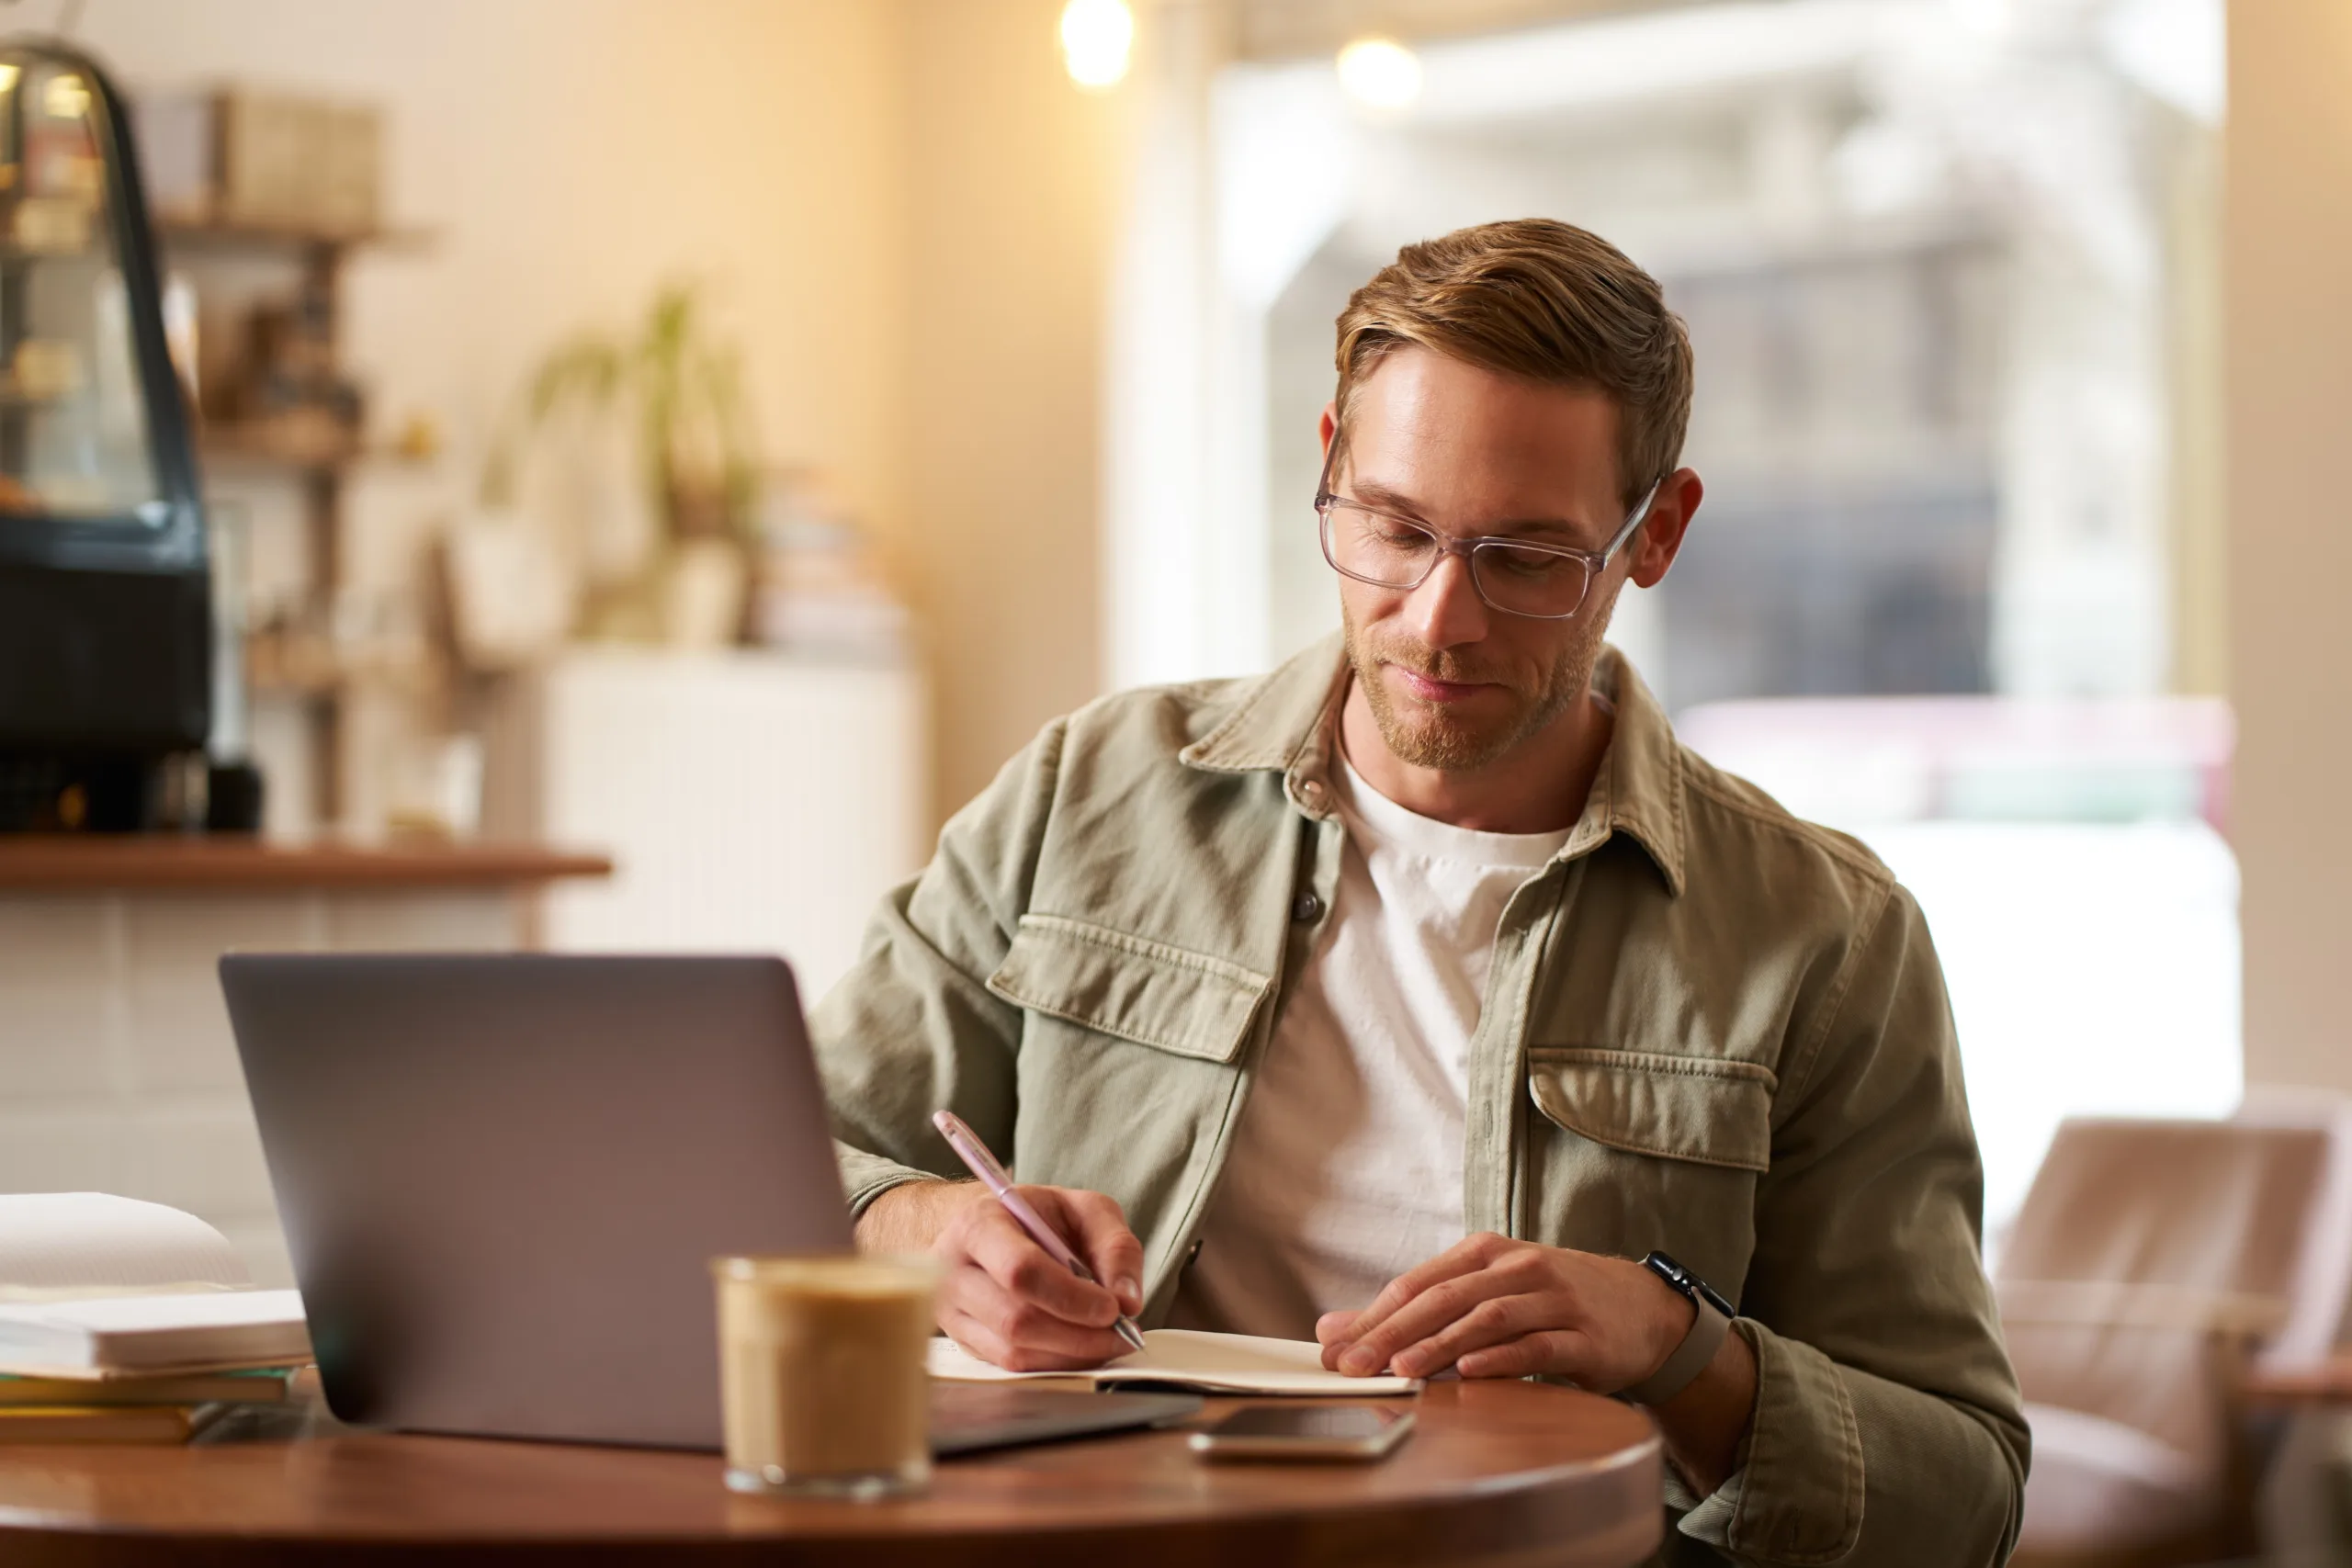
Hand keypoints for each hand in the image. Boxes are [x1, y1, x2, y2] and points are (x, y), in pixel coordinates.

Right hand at [859, 1180, 1143, 1371]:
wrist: (990, 1231)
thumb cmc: (1039, 1217)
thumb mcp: (1084, 1209)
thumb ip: (1115, 1246)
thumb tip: (1128, 1300)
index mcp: (979, 1224)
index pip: (1019, 1270)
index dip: (1069, 1297)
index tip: (1112, 1309)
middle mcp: (953, 1271)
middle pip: (1015, 1320)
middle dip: (1078, 1334)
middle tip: (1122, 1332)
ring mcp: (952, 1312)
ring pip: (1013, 1352)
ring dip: (1071, 1354)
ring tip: (1107, 1340)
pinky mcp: (964, 1342)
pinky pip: (1011, 1367)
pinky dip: (1055, 1363)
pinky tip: (1081, 1348)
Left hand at [1316, 1232, 1690, 1387]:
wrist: (1641, 1308)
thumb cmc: (1550, 1301)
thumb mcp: (1483, 1293)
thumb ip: (1411, 1311)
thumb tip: (1333, 1328)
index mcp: (1485, 1253)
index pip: (1417, 1284)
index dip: (1372, 1316)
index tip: (1333, 1350)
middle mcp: (1517, 1268)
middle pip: (1444, 1298)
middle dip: (1393, 1333)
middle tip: (1354, 1365)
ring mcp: (1553, 1299)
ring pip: (1487, 1318)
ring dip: (1441, 1344)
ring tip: (1402, 1370)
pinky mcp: (1584, 1336)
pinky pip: (1537, 1346)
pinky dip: (1502, 1358)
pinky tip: (1472, 1372)